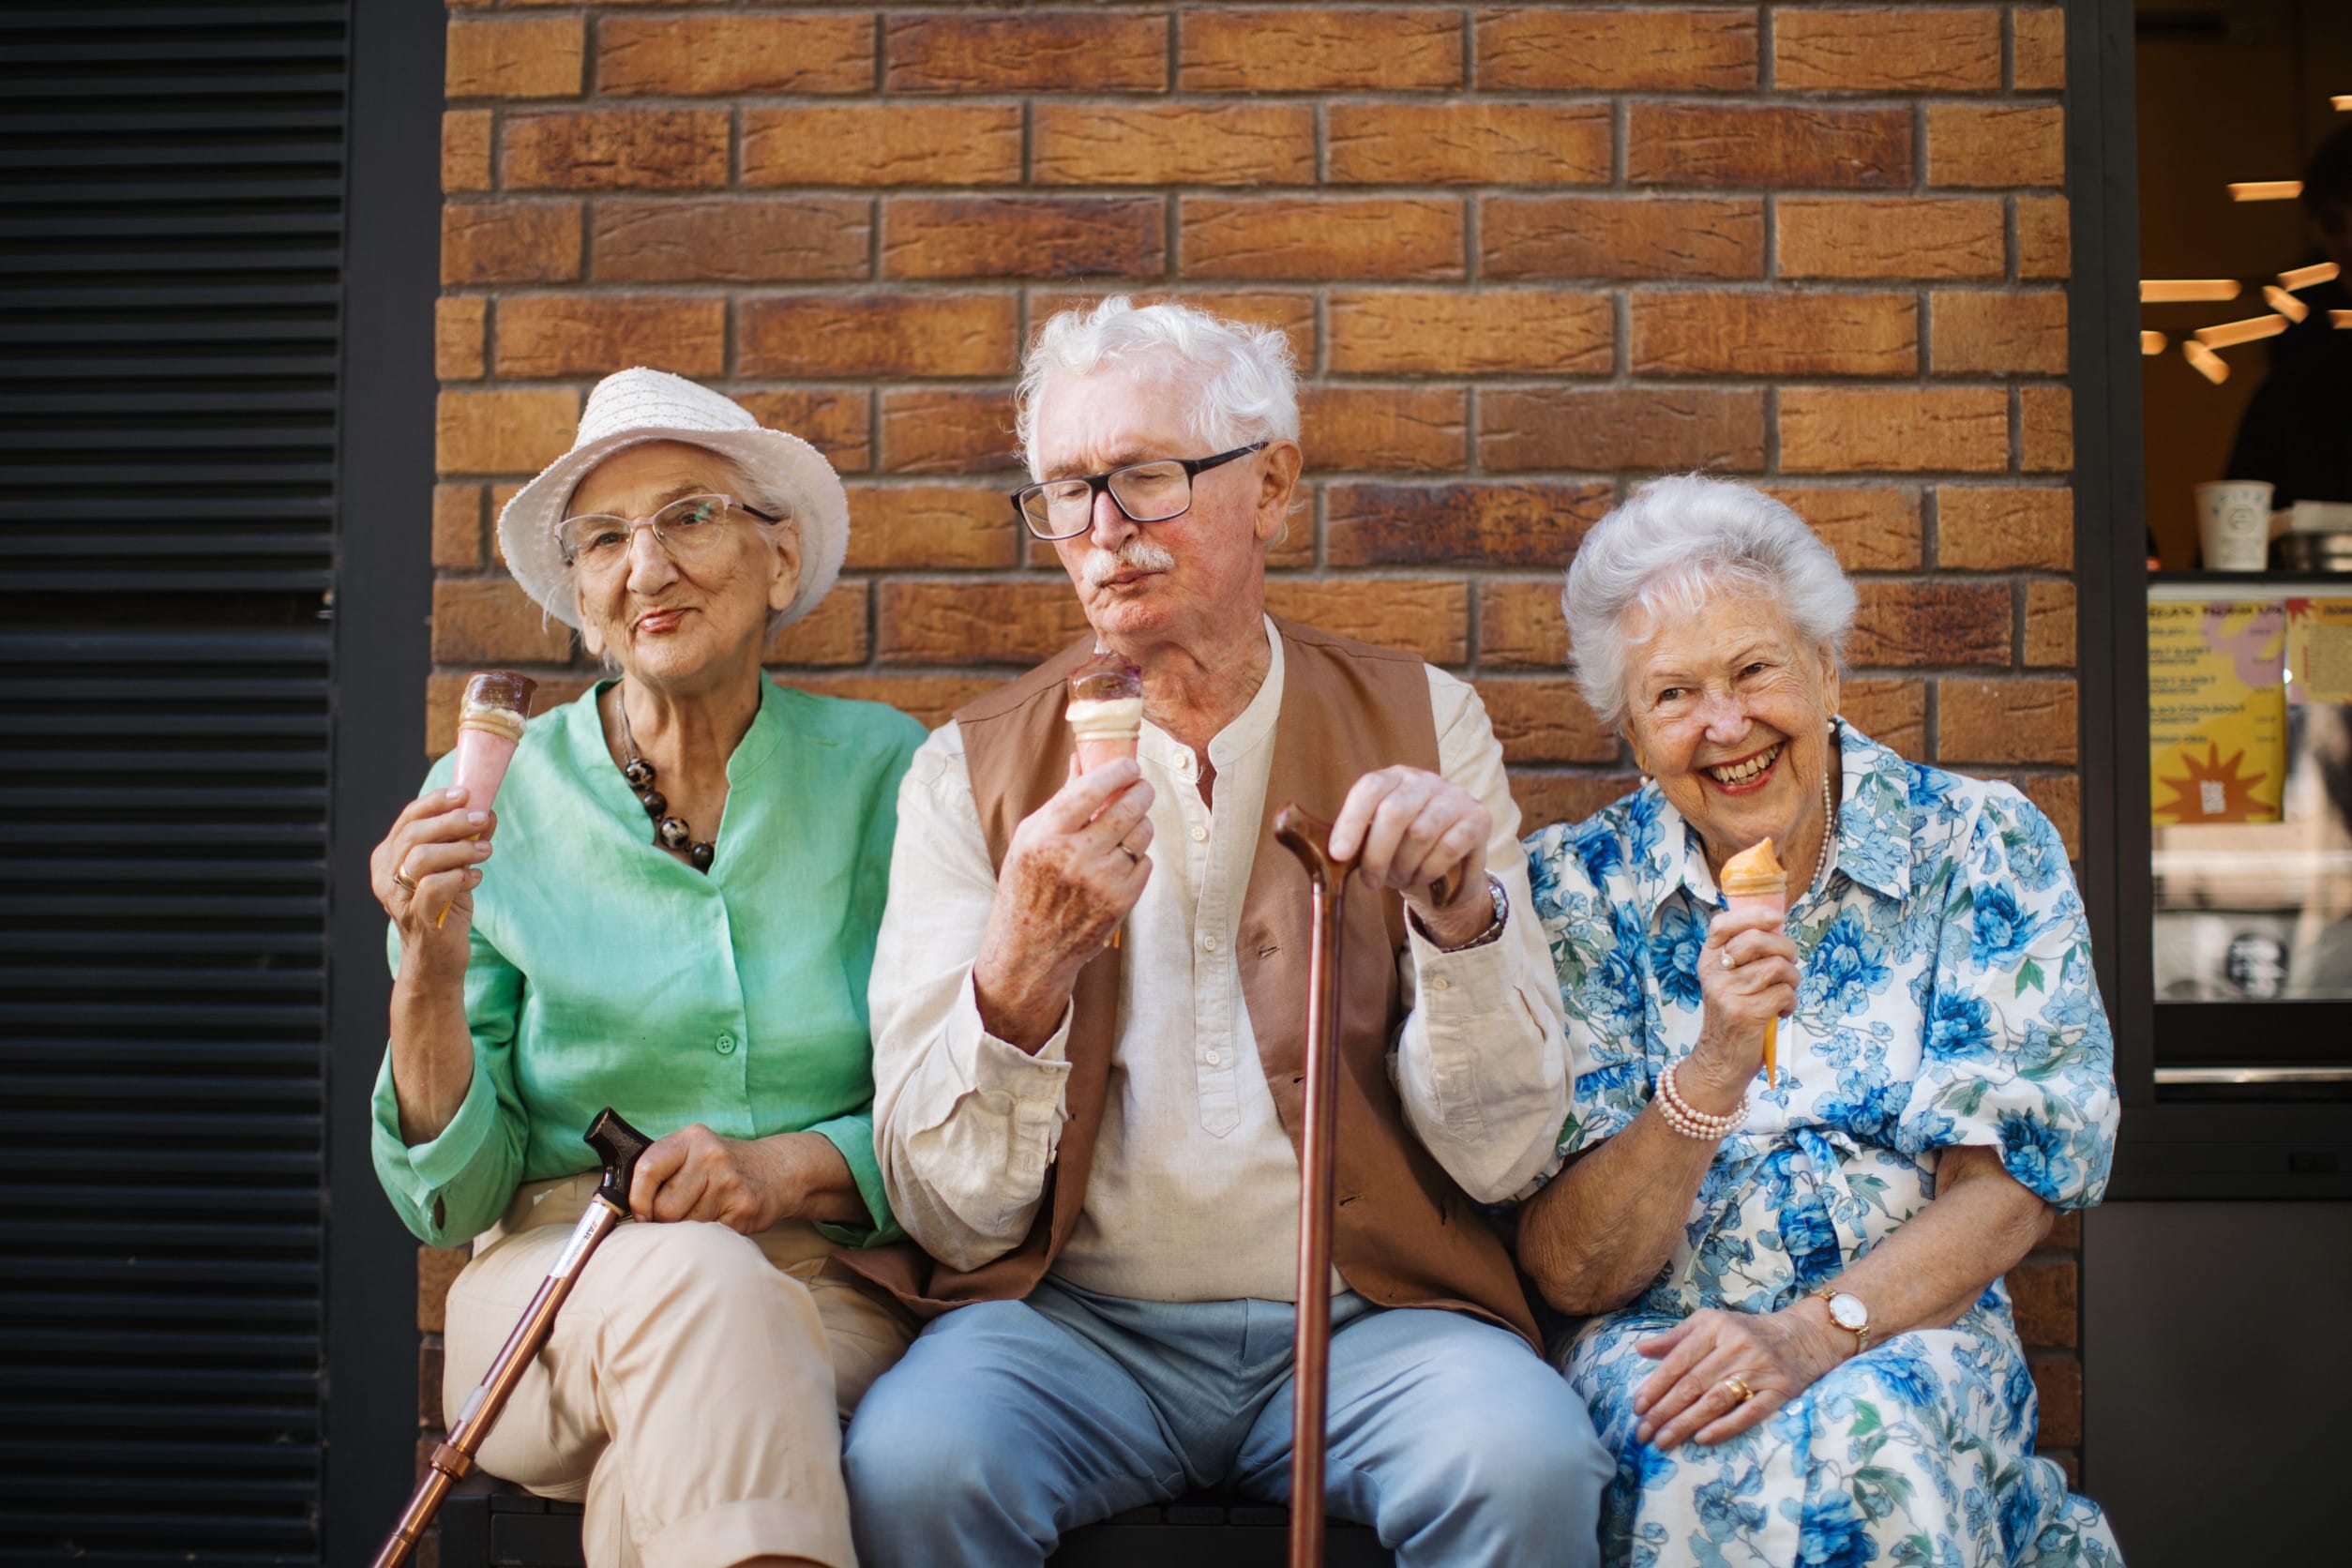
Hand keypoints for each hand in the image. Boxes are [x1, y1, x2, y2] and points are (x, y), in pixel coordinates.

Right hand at [372, 786, 495, 980]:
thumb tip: (487, 812)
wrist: (437, 961)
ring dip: (460, 848)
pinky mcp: (418, 918)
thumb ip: (465, 841)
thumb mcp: (453, 868)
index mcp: (389, 857)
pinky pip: (433, 887)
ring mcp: (398, 898)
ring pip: (422, 858)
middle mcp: (385, 875)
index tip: (465, 794)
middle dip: (452, 821)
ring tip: (485, 852)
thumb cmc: (445, 909)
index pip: (408, 818)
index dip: (436, 802)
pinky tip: (475, 878)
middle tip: (481, 819)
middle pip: (415, 834)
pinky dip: (458, 876)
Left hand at [628, 1123, 791, 1233]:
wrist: (781, 1170)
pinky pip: (708, 1235)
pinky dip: (709, 1236)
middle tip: (679, 1215)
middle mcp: (710, 1156)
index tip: (640, 1213)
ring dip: (688, 1229)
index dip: (636, 1199)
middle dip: (664, 1220)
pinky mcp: (743, 1209)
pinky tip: (721, 1219)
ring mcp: (729, 1183)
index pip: (647, 1168)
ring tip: (704, 1214)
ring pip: (685, 1225)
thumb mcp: (695, 1151)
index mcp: (691, 1139)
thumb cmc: (724, 1166)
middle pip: (664, 1207)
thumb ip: (663, 1169)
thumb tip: (622, 1207)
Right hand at [972, 758, 1154, 1046]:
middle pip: (1127, 807)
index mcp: (1046, 835)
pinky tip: (1120, 861)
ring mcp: (1101, 880)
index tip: (1129, 765)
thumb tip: (1082, 759)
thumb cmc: (1026, 886)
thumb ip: (1060, 800)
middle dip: (1140, 790)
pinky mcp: (1121, 900)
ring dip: (1141, 823)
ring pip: (1141, 833)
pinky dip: (1138, 857)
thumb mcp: (1029, 839)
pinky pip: (1145, 862)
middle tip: (1141, 787)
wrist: (1031, 949)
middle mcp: (1074, 856)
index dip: (1117, 771)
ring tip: (1128, 825)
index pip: (1091, 788)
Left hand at [1329, 765, 1489, 945]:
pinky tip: (1423, 877)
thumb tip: (1319, 849)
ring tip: (1400, 878)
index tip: (1339, 855)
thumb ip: (1351, 842)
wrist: (1449, 868)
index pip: (1370, 789)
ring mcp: (1454, 795)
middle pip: (1394, 812)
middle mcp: (1425, 780)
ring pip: (1420, 834)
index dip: (1351, 821)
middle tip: (1370, 881)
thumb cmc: (1401, 851)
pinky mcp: (1479, 817)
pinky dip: (1429, 870)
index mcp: (1393, 777)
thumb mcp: (1373, 842)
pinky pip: (1448, 848)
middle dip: (1377, 855)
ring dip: (1405, 867)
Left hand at [1630, 1305, 1847, 1448]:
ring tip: (1663, 1441)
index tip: (1637, 1408)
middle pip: (1693, 1384)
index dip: (1655, 1385)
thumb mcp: (1710, 1323)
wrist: (1803, 1336)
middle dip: (1664, 1412)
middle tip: (1642, 1434)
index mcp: (1715, 1327)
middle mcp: (1736, 1347)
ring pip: (1715, 1400)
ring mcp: (1759, 1370)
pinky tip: (1702, 1439)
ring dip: (1686, 1423)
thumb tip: (1639, 1349)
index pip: (1679, 1360)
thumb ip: (1676, 1337)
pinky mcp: (1780, 1391)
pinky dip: (1724, 1427)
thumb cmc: (1747, 1332)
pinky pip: (1749, 1413)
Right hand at [1684, 904, 1798, 1105]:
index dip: (1753, 915)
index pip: (1722, 924)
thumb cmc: (1734, 1014)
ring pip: (1778, 968)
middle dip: (1787, 949)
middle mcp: (1714, 973)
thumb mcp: (1729, 980)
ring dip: (1792, 980)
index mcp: (1709, 960)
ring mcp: (1727, 993)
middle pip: (1759, 940)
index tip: (1776, 918)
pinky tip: (1781, 1011)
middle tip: (1790, 964)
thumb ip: (1745, 955)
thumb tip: (1779, 927)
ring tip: (1785, 992)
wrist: (1721, 1060)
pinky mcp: (1745, 1013)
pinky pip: (1784, 993)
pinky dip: (1791, 1002)